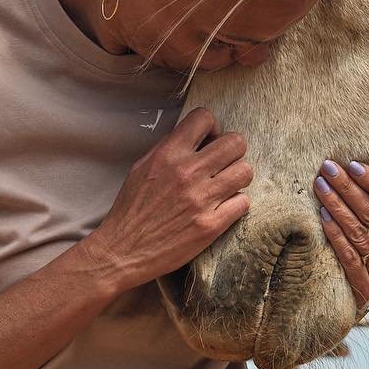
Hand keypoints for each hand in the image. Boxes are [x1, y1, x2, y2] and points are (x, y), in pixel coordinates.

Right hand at [85, 108, 251, 292]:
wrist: (123, 250)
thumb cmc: (132, 209)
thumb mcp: (142, 167)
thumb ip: (169, 148)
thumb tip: (195, 136)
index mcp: (168, 155)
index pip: (205, 118)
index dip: (213, 127)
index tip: (210, 141)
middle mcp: (188, 173)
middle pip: (236, 142)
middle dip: (232, 151)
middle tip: (223, 164)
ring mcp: (201, 200)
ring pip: (245, 171)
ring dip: (238, 177)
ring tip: (225, 185)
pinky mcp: (211, 225)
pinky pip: (243, 202)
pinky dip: (236, 204)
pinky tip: (223, 207)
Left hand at [312, 159, 368, 314]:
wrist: (361, 289)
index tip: (353, 165)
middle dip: (348, 188)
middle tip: (329, 169)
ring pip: (359, 232)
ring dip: (337, 206)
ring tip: (321, 186)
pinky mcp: (367, 286)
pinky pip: (348, 254)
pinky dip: (335, 233)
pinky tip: (323, 215)